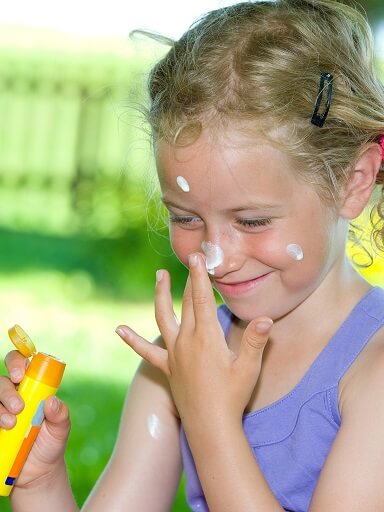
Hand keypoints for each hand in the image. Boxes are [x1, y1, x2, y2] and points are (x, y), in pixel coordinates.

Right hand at [0, 350, 70, 488]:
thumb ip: (60, 415)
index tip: (19, 376)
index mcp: (32, 387)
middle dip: (7, 392)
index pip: (21, 364)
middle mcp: (13, 395)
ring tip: (10, 424)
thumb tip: (52, 401)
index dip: (17, 363)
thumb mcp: (61, 429)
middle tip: (19, 408)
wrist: (37, 472)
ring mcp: (0, 410)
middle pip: (1, 381)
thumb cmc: (50, 443)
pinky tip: (1, 430)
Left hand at [116, 253, 272, 425]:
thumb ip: (254, 341)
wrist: (210, 426)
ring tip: (159, 277)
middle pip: (185, 304)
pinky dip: (132, 339)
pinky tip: (118, 329)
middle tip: (187, 259)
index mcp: (206, 338)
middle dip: (186, 280)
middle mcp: (187, 341)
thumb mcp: (248, 368)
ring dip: (161, 296)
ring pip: (163, 318)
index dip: (199, 276)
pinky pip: (146, 351)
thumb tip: (265, 318)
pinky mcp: (167, 368)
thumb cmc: (232, 397)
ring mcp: (174, 354)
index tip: (197, 256)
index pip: (201, 299)